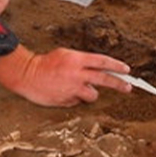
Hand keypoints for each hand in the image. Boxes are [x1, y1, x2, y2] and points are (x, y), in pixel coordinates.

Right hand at [0, 46, 133, 106]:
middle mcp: (77, 74)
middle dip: (119, 84)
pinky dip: (74, 98)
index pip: (102, 62)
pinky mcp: (66, 100)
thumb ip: (82, 63)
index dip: (116, 66)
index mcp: (77, 60)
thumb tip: (97, 71)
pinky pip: (77, 101)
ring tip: (78, 88)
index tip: (126, 70)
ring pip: (92, 95)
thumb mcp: (66, 55)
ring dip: (89, 93)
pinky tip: (63, 92)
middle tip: (128, 87)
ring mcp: (72, 89)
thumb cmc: (46, 63)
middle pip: (104, 80)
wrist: (27, 74)